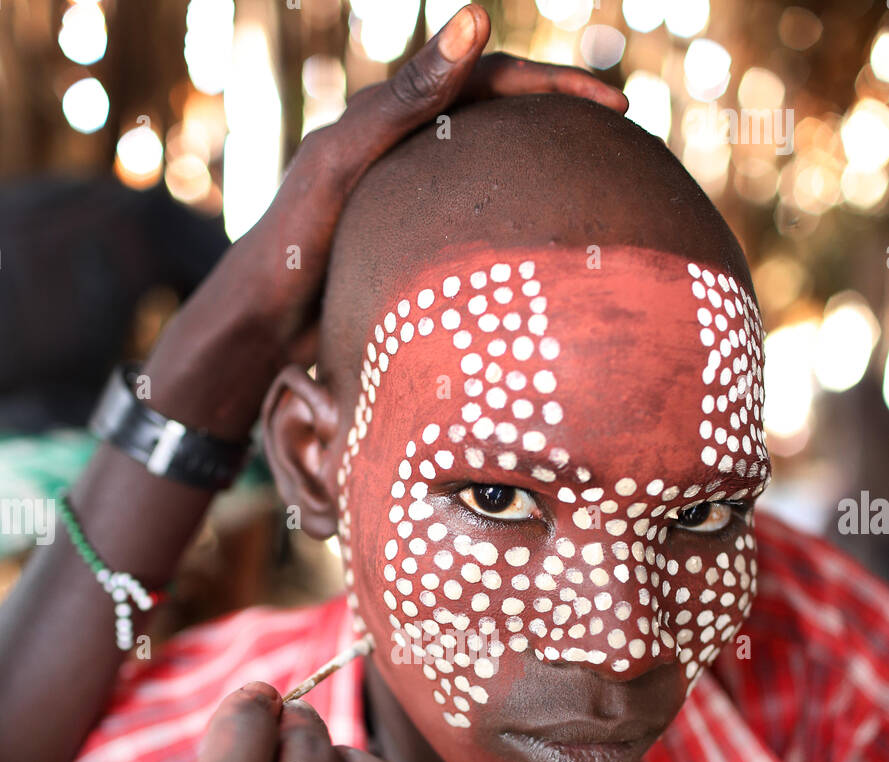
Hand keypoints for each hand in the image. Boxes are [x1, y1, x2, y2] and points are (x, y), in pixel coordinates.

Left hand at [149, 3, 626, 438]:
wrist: (258, 326)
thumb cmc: (293, 243)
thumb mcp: (345, 162)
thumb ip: (404, 98)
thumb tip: (474, 18)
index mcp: (391, 119)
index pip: (488, 79)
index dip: (553, 83)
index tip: (614, 105)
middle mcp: (404, 151)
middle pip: (497, 118)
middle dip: (560, 118)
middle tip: (623, 135)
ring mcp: (407, 199)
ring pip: (490, 169)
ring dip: (542, 167)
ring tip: (597, 183)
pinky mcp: (405, 244)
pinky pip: (475, 220)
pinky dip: (515, 220)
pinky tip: (542, 250)